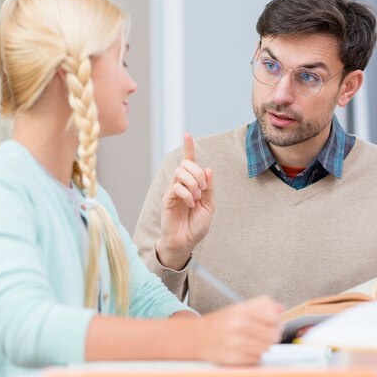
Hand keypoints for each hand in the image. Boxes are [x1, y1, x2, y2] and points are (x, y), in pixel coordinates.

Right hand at [158, 133, 214, 269]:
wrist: (185, 241)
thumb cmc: (196, 225)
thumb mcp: (209, 206)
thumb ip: (209, 188)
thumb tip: (207, 169)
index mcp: (192, 184)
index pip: (189, 161)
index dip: (188, 147)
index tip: (187, 134)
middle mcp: (181, 184)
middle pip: (186, 163)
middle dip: (198, 172)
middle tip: (203, 188)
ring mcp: (173, 190)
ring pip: (180, 172)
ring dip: (193, 182)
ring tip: (196, 197)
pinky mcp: (167, 198)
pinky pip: (176, 186)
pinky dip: (187, 193)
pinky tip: (190, 203)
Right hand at [196, 296, 283, 364]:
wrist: (197, 338)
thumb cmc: (220, 323)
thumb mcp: (238, 308)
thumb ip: (261, 306)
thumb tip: (281, 308)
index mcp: (241, 310)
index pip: (272, 316)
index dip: (277, 321)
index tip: (275, 323)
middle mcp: (239, 325)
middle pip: (273, 334)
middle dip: (273, 335)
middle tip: (267, 334)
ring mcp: (237, 342)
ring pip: (267, 347)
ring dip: (264, 346)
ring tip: (255, 341)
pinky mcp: (235, 357)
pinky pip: (257, 358)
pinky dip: (256, 355)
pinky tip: (247, 349)